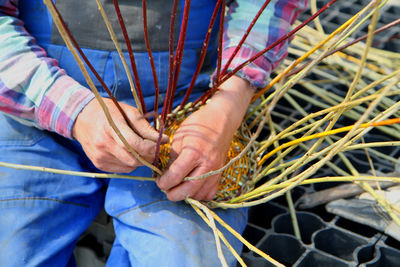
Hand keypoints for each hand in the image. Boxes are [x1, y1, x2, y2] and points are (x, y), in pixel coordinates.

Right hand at [72, 98, 165, 172]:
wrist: (81, 117)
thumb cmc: (108, 112)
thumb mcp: (128, 111)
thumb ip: (145, 127)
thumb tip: (163, 140)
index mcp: (110, 127)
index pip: (134, 144)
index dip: (151, 147)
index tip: (162, 142)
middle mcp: (103, 144)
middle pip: (134, 158)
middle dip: (149, 155)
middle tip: (155, 147)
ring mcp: (100, 156)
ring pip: (130, 166)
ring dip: (141, 159)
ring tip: (141, 147)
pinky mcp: (99, 164)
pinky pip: (123, 169)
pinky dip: (131, 163)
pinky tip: (128, 152)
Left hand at [157, 76, 253, 200]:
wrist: (221, 120)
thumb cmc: (198, 125)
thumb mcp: (179, 137)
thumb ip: (173, 157)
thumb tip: (166, 174)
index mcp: (194, 153)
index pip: (176, 176)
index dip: (164, 182)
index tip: (159, 181)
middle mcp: (207, 165)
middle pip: (188, 190)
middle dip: (174, 194)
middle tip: (166, 189)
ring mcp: (216, 171)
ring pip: (200, 194)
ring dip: (186, 195)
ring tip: (178, 187)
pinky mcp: (221, 173)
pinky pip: (210, 193)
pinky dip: (200, 194)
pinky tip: (192, 187)